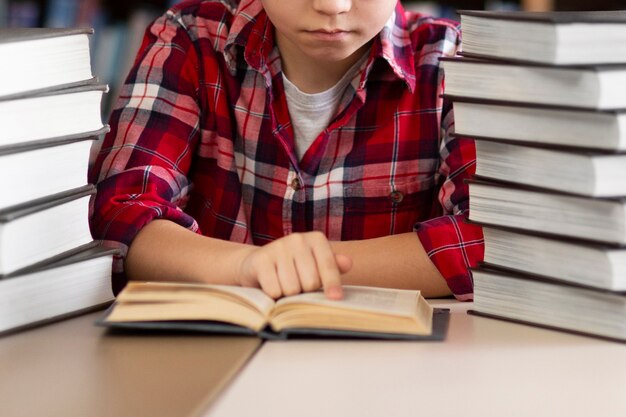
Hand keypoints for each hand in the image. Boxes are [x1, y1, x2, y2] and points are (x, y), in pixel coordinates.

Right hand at [236, 232, 351, 299]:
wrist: (259, 264)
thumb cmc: (294, 268)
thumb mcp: (316, 266)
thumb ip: (333, 266)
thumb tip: (347, 263)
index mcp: (316, 239)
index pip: (328, 266)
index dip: (332, 284)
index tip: (336, 298)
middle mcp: (298, 239)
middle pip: (311, 282)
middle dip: (305, 291)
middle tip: (298, 284)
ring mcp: (278, 247)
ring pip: (292, 288)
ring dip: (288, 294)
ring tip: (283, 284)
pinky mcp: (261, 259)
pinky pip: (274, 290)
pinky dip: (273, 294)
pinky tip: (270, 284)